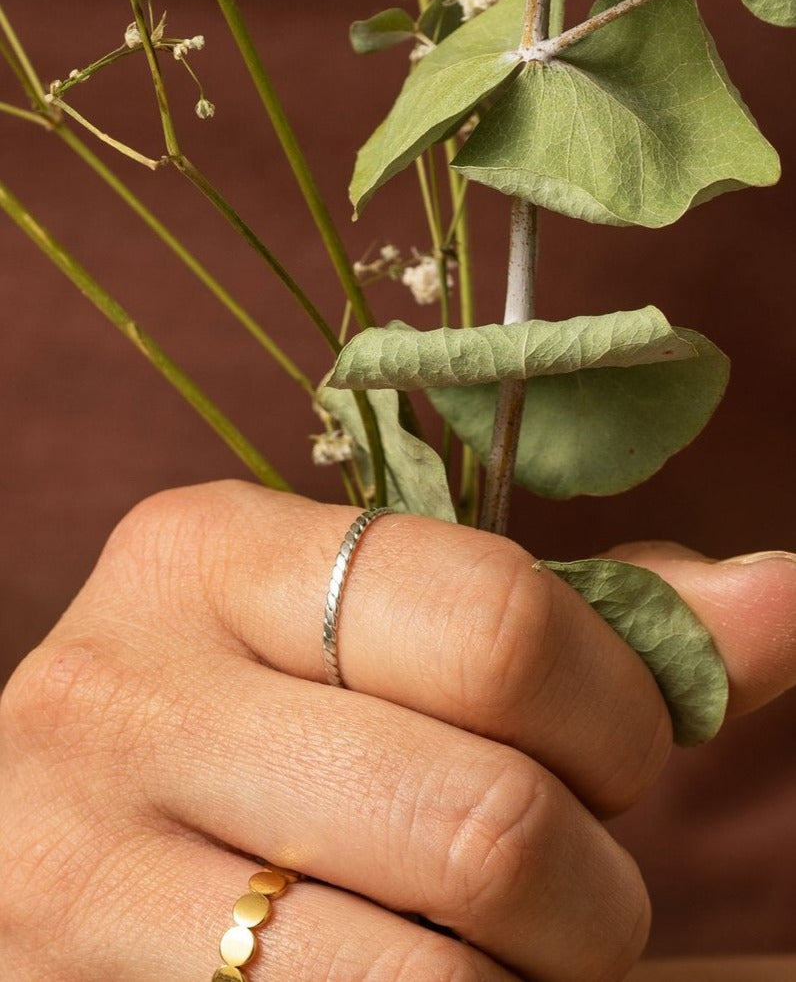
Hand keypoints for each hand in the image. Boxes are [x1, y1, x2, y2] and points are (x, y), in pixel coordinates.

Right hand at [2, 482, 793, 979]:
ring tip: (483, 946)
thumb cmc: (259, 721)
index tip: (618, 753)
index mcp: (204, 554)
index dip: (618, 710)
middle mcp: (118, 695)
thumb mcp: (375, 637)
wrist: (45, 842)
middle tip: (558, 874)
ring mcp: (73, 873)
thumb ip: (579, 622)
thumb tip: (785, 594)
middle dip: (588, 881)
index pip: (494, 622)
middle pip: (485, 821)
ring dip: (523, 980)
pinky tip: (414, 976)